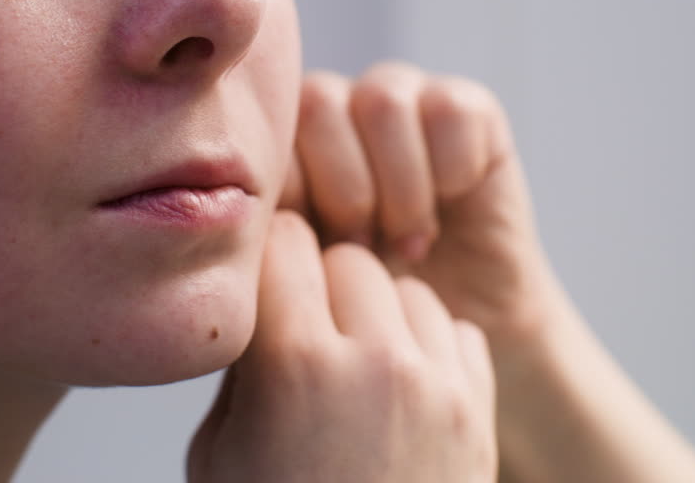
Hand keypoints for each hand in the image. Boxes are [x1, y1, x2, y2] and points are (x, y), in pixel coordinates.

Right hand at [187, 211, 496, 482]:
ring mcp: (435, 385)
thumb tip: (266, 304)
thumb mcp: (220, 454)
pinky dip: (429, 346)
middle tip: (305, 328)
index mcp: (297, 364)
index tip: (261, 283)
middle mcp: (375, 361)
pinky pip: (456, 331)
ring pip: (406, 288)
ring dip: (379, 310)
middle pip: (348, 255)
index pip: (284, 239)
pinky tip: (399, 386)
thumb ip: (242, 368)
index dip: (266, 258)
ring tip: (354, 362)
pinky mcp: (475, 412)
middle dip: (321, 280)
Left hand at [283, 64, 694, 482]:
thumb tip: (212, 223)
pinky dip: (450, 163)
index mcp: (283, 152)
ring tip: (406, 247)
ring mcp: (402, 110)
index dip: (289, 191)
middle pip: (319, 101)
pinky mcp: (466, 115)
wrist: (454, 348)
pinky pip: (452, 106)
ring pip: (383, 97)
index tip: (310, 261)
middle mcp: (338, 119)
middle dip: (343, 186)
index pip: (267, 131)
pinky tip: (448, 213)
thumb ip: (254, 256)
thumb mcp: (292, 300)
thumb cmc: (358, 332)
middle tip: (361, 252)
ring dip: (397, 181)